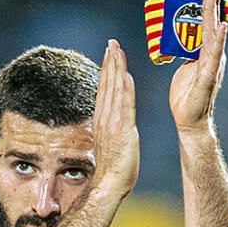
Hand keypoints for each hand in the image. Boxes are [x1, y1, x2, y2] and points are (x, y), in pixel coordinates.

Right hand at [92, 38, 139, 199]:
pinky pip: (124, 105)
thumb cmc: (112, 169)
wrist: (109, 183)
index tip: (109, 54)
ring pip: (114, 89)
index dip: (106, 70)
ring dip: (115, 69)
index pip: (104, 89)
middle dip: (109, 62)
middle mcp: (105, 117)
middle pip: (107, 84)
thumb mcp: (110, 143)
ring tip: (116, 50)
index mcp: (102, 120)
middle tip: (112, 43)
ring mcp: (113, 122)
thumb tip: (114, 121)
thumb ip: (111, 128)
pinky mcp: (123, 129)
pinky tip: (125, 74)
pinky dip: (124, 89)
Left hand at [168, 0, 227, 134]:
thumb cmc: (186, 96)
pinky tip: (221, 27)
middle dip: (211, 3)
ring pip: (213, 35)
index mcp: (204, 54)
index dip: (207, 6)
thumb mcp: (184, 67)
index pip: (205, 25)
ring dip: (214, 14)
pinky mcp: (208, 77)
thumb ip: (185, 52)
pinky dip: (218, 40)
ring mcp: (212, 65)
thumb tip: (180, 39)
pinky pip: (213, 56)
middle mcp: (211, 56)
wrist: (190, 120)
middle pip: (210, 24)